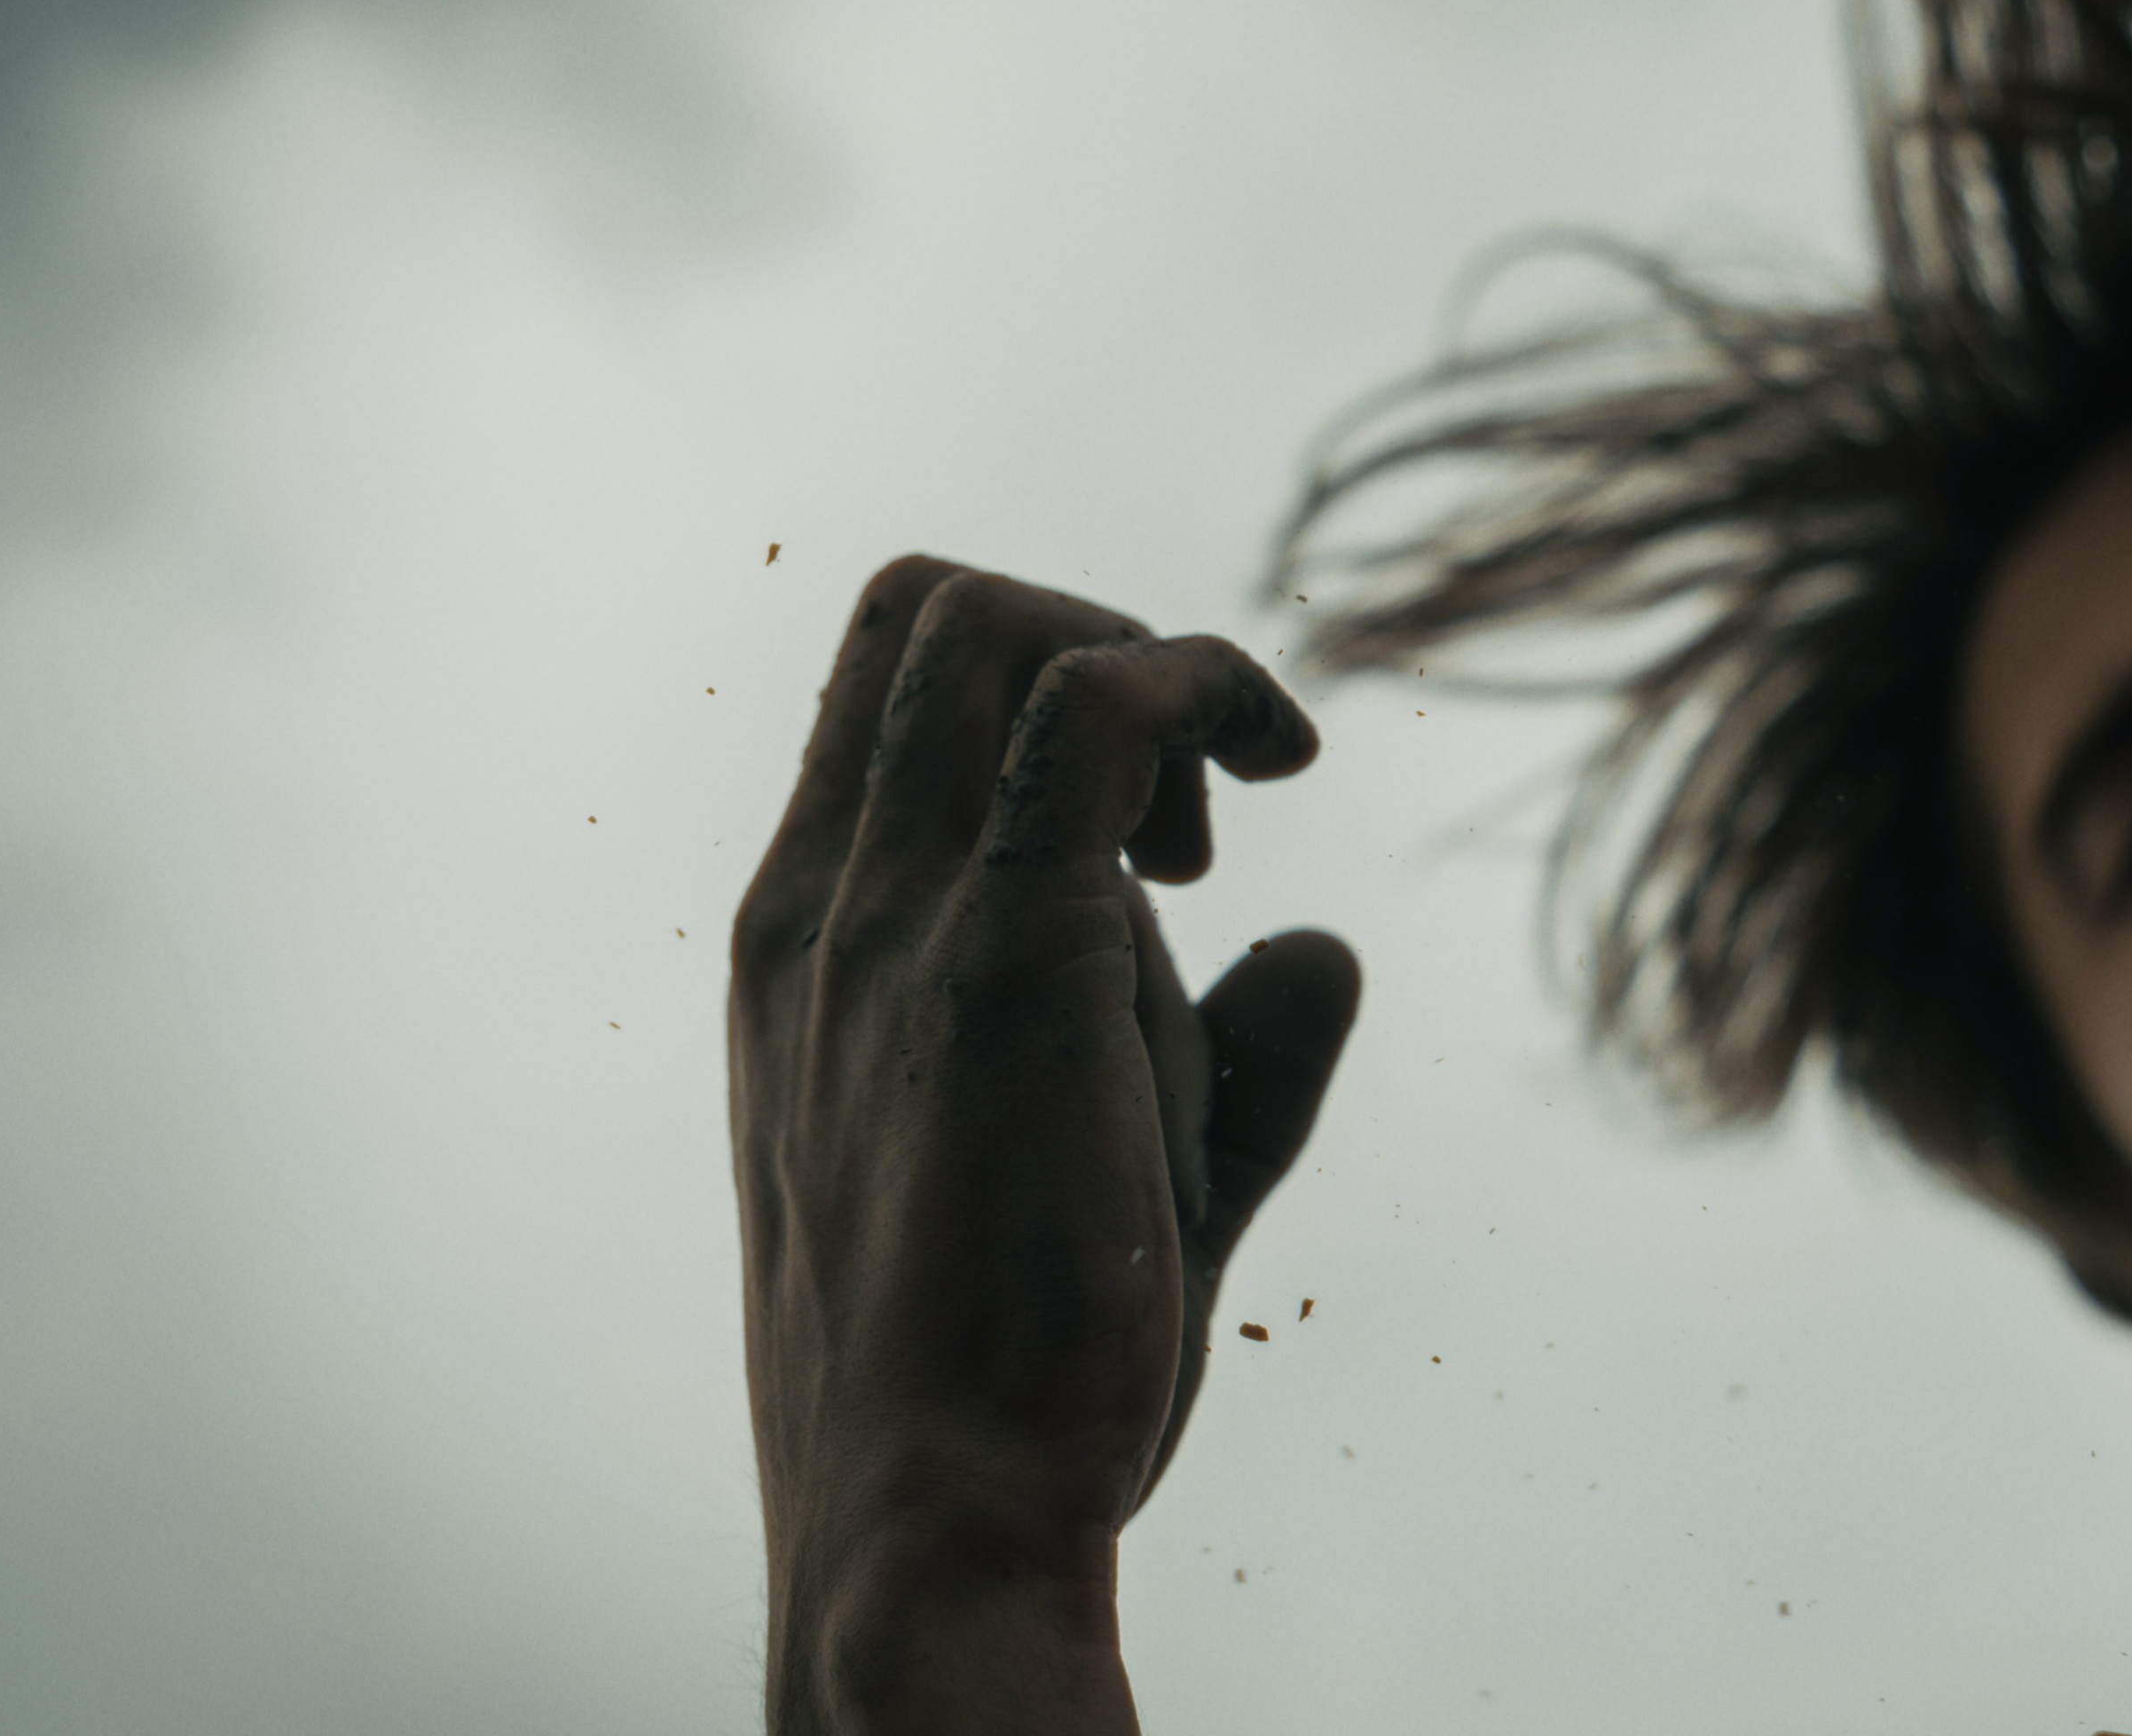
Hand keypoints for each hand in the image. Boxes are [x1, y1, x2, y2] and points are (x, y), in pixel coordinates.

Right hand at [728, 558, 1360, 1733]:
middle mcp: (822, 906)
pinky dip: (1200, 687)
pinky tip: (1276, 789)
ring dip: (1143, 660)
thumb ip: (1227, 1058)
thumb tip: (1327, 951)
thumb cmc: (1009, 1379)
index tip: (1181, 836)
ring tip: (1224, 831)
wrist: (938, 1524)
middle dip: (1094, 636)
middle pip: (924, 608)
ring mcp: (893, 921)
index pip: (883, 692)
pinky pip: (1089, 707)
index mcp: (804, 947)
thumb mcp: (1123, 1178)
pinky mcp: (1005, 955)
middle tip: (1207, 814)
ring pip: (983, 618)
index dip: (1039, 690)